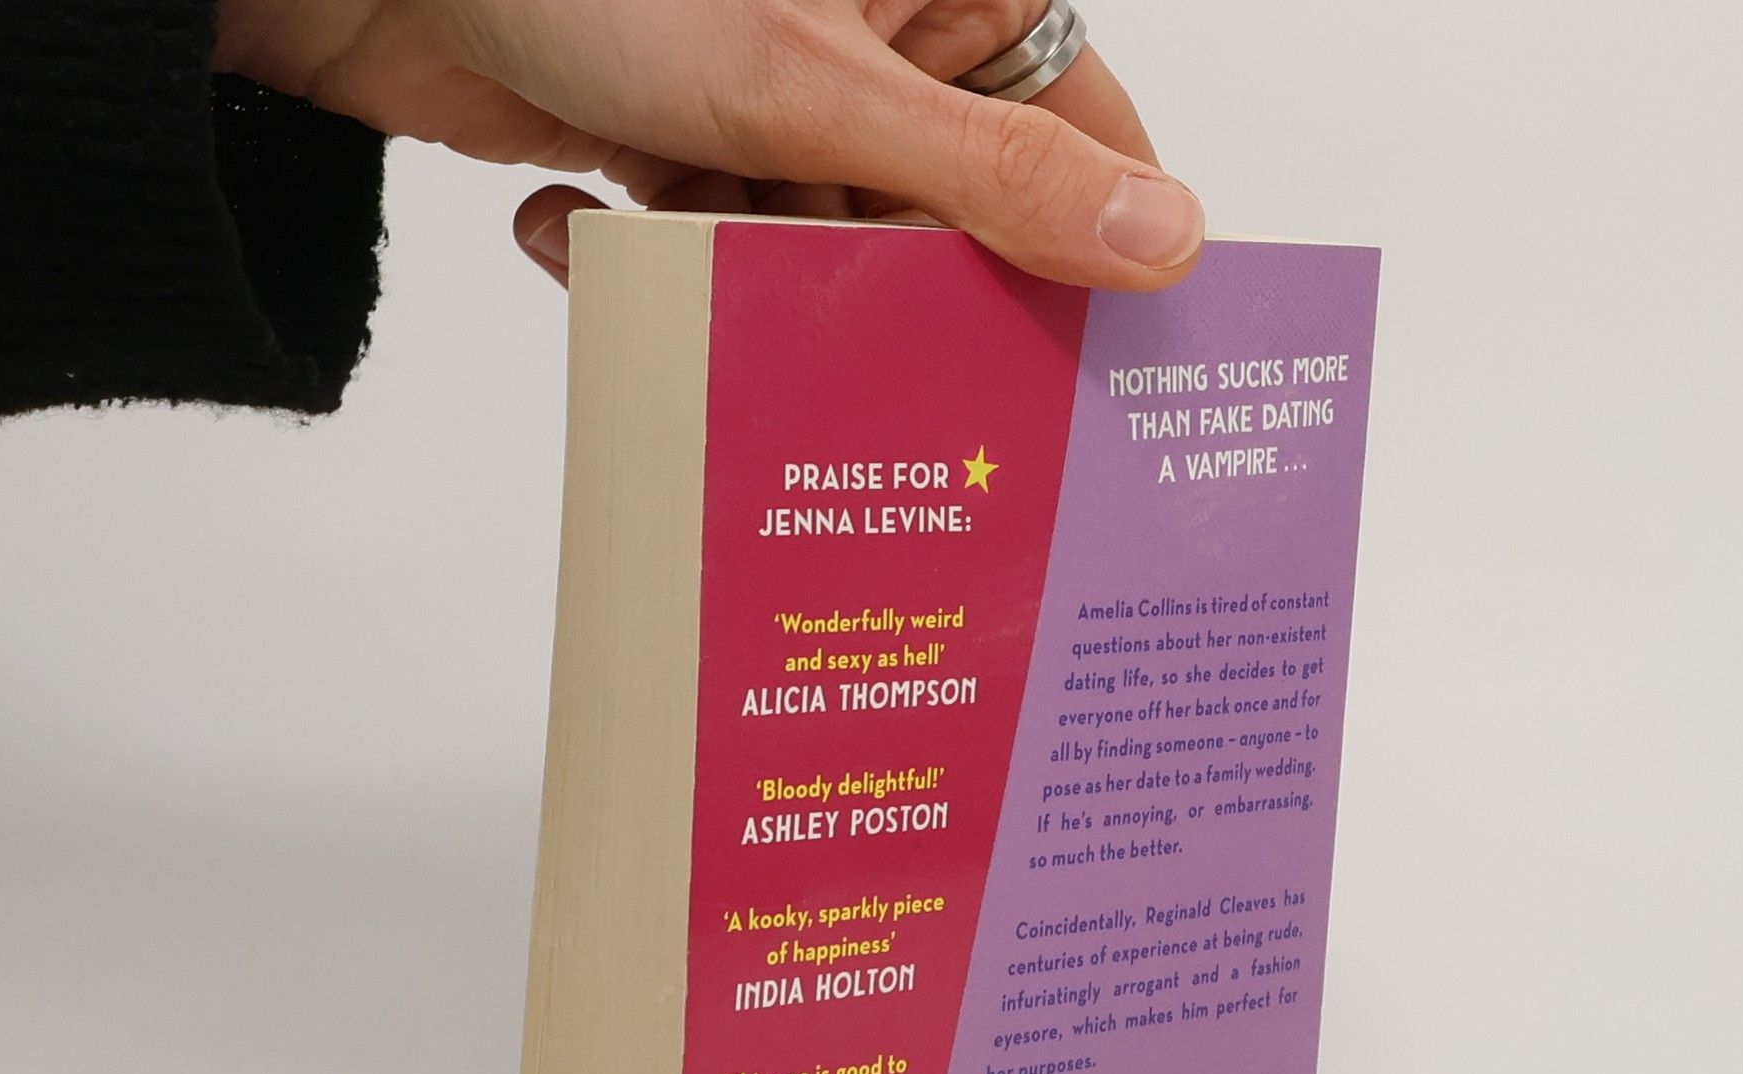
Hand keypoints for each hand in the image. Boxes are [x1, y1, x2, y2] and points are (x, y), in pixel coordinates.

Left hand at [216, 0, 1203, 290]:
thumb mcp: (818, 83)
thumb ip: (993, 173)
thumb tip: (1161, 242)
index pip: (1080, 133)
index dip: (1086, 251)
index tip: (1085, 367)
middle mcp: (878, 36)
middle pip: (948, 217)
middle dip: (888, 290)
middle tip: (864, 366)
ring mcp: (777, 92)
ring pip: (829, 246)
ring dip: (755, 279)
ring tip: (689, 263)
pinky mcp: (686, 141)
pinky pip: (720, 243)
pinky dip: (657, 255)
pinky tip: (581, 210)